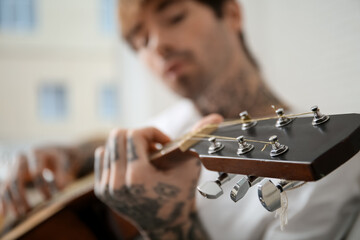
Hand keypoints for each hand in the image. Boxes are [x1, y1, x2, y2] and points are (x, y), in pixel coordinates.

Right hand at [0, 147, 76, 218]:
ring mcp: (12, 165)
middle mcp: (20, 157)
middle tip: (28, 211)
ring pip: (7, 185)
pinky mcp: (8, 173)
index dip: (43, 188)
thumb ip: (63, 174)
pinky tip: (3, 213)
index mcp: (35, 152)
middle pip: (16, 179)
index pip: (36, 173)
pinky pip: (3, 187)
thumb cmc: (59, 157)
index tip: (50, 199)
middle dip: (21, 197)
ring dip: (11, 201)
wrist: (52, 150)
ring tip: (19, 215)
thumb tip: (61, 188)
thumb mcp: (64, 162)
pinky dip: (3, 200)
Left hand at [94, 114, 222, 238]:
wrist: (165, 224)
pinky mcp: (102, 190)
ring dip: (128, 145)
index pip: (134, 134)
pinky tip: (133, 164)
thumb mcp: (190, 167)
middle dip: (138, 136)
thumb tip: (217, 117)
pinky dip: (117, 155)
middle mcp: (118, 182)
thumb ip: (198, 139)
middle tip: (153, 148)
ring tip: (144, 157)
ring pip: (108, 145)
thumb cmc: (180, 196)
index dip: (152, 132)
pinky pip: (102, 157)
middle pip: (117, 135)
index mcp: (138, 177)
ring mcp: (107, 187)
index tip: (164, 143)